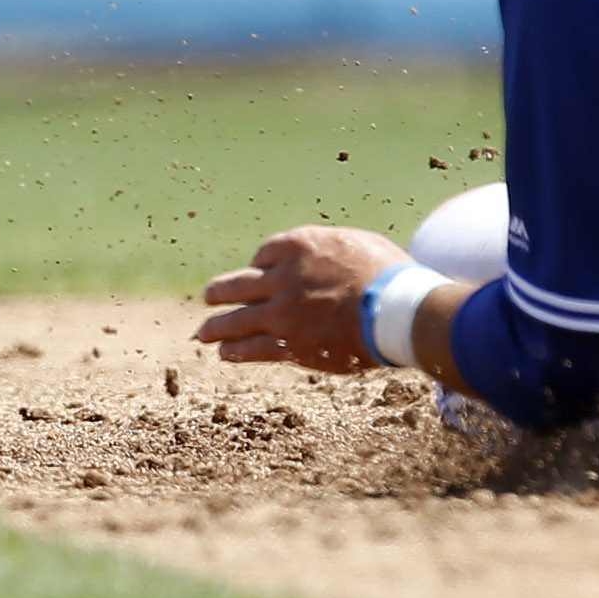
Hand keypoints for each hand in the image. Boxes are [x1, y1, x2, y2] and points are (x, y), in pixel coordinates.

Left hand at [195, 224, 411, 375]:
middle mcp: (282, 277)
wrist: (395, 309)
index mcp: (298, 246)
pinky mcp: (288, 344)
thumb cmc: (387, 273)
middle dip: (221, 292)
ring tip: (203, 333)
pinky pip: (251, 348)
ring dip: (216, 326)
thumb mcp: (355, 244)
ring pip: (236, 319)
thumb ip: (329, 251)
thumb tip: (328, 259)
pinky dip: (235, 351)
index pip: (264, 254)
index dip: (261, 265)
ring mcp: (281, 312)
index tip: (260, 274)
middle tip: (209, 297)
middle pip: (239, 284)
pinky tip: (225, 353)